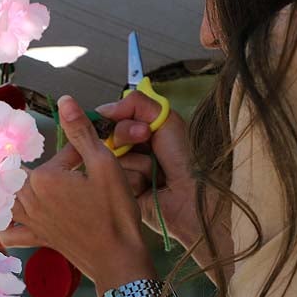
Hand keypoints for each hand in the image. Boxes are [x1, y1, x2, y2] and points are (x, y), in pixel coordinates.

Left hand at [1, 95, 155, 291]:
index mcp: (44, 178)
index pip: (54, 155)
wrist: (118, 258)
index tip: (88, 153)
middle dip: (34, 164)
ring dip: (4, 189)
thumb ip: (81, 132)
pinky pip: (10, 233)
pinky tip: (1, 220)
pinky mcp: (37, 238)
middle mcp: (30, 199)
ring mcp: (31, 221)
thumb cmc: (115, 211)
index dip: (74, 151)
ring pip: (6, 200)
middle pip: (23, 174)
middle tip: (39, 163)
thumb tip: (65, 100)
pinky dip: (2, 226)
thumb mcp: (104, 165)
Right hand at [96, 93, 200, 247]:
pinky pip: (114, 180)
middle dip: (126, 137)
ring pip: (109, 160)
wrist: (192, 193)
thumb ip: (135, 103)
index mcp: (139, 132)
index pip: (110, 120)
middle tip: (147, 141)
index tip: (138, 126)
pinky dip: (134, 181)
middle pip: (106, 138)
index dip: (119, 121)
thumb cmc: (186, 158)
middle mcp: (130, 151)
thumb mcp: (165, 118)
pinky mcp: (122, 192)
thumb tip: (104, 108)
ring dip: (136, 164)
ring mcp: (125, 172)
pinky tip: (149, 187)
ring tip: (155, 173)